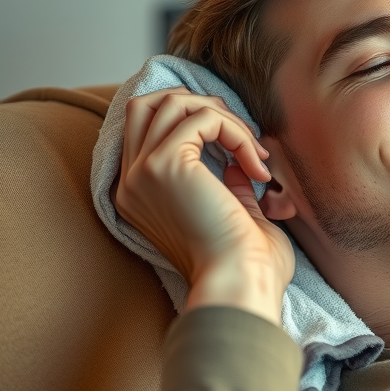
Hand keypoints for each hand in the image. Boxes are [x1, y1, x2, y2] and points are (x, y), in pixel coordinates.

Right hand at [114, 87, 293, 324]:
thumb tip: (236, 163)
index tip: (238, 146)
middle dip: (199, 107)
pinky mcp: (165, 165)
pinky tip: (258, 168)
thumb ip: (226, 185)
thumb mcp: (229, 216)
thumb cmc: (245, 266)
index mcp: (141, 197)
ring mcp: (143, 172)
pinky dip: (237, 132)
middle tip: (241, 136)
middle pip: (148, 105)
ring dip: (224, 118)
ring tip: (254, 153)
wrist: (239, 286)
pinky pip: (203, 119)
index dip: (195, 123)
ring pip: (174, 104)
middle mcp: (131, 183)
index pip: (148, 130)